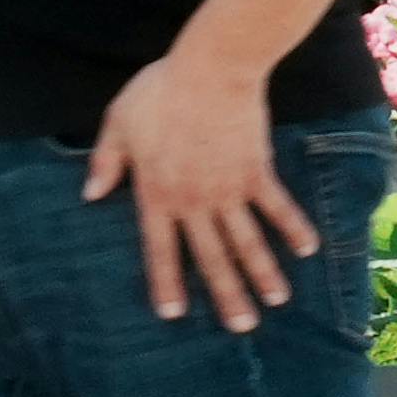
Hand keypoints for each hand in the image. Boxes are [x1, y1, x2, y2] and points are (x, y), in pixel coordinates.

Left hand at [81, 54, 323, 334]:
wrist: (210, 68)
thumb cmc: (159, 91)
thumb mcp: (118, 122)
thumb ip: (106, 162)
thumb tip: (89, 194)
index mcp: (157, 193)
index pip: (160, 248)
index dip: (166, 281)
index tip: (174, 313)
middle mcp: (194, 200)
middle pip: (211, 257)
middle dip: (226, 295)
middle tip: (241, 328)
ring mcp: (229, 188)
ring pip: (247, 241)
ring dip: (263, 273)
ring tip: (276, 302)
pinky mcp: (257, 170)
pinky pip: (277, 206)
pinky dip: (292, 227)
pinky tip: (307, 250)